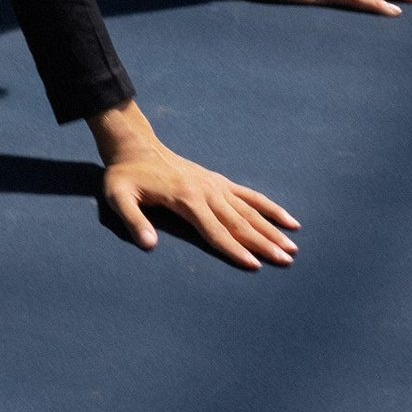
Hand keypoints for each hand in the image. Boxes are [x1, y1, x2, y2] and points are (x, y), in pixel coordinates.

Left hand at [89, 106, 297, 272]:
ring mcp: (216, 185)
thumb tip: (149, 245)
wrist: (135, 146)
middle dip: (263, 243)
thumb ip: (134, 221)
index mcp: (186, 199)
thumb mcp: (119, 197)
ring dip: (271, 229)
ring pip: (249, 211)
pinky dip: (269, 207)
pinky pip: (249, 195)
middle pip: (239, 223)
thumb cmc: (125, 175)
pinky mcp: (218, 181)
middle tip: (286, 261)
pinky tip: (288, 219)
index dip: (235, 249)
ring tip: (292, 246)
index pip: (215, 231)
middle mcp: (207, 191)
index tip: (255, 265)